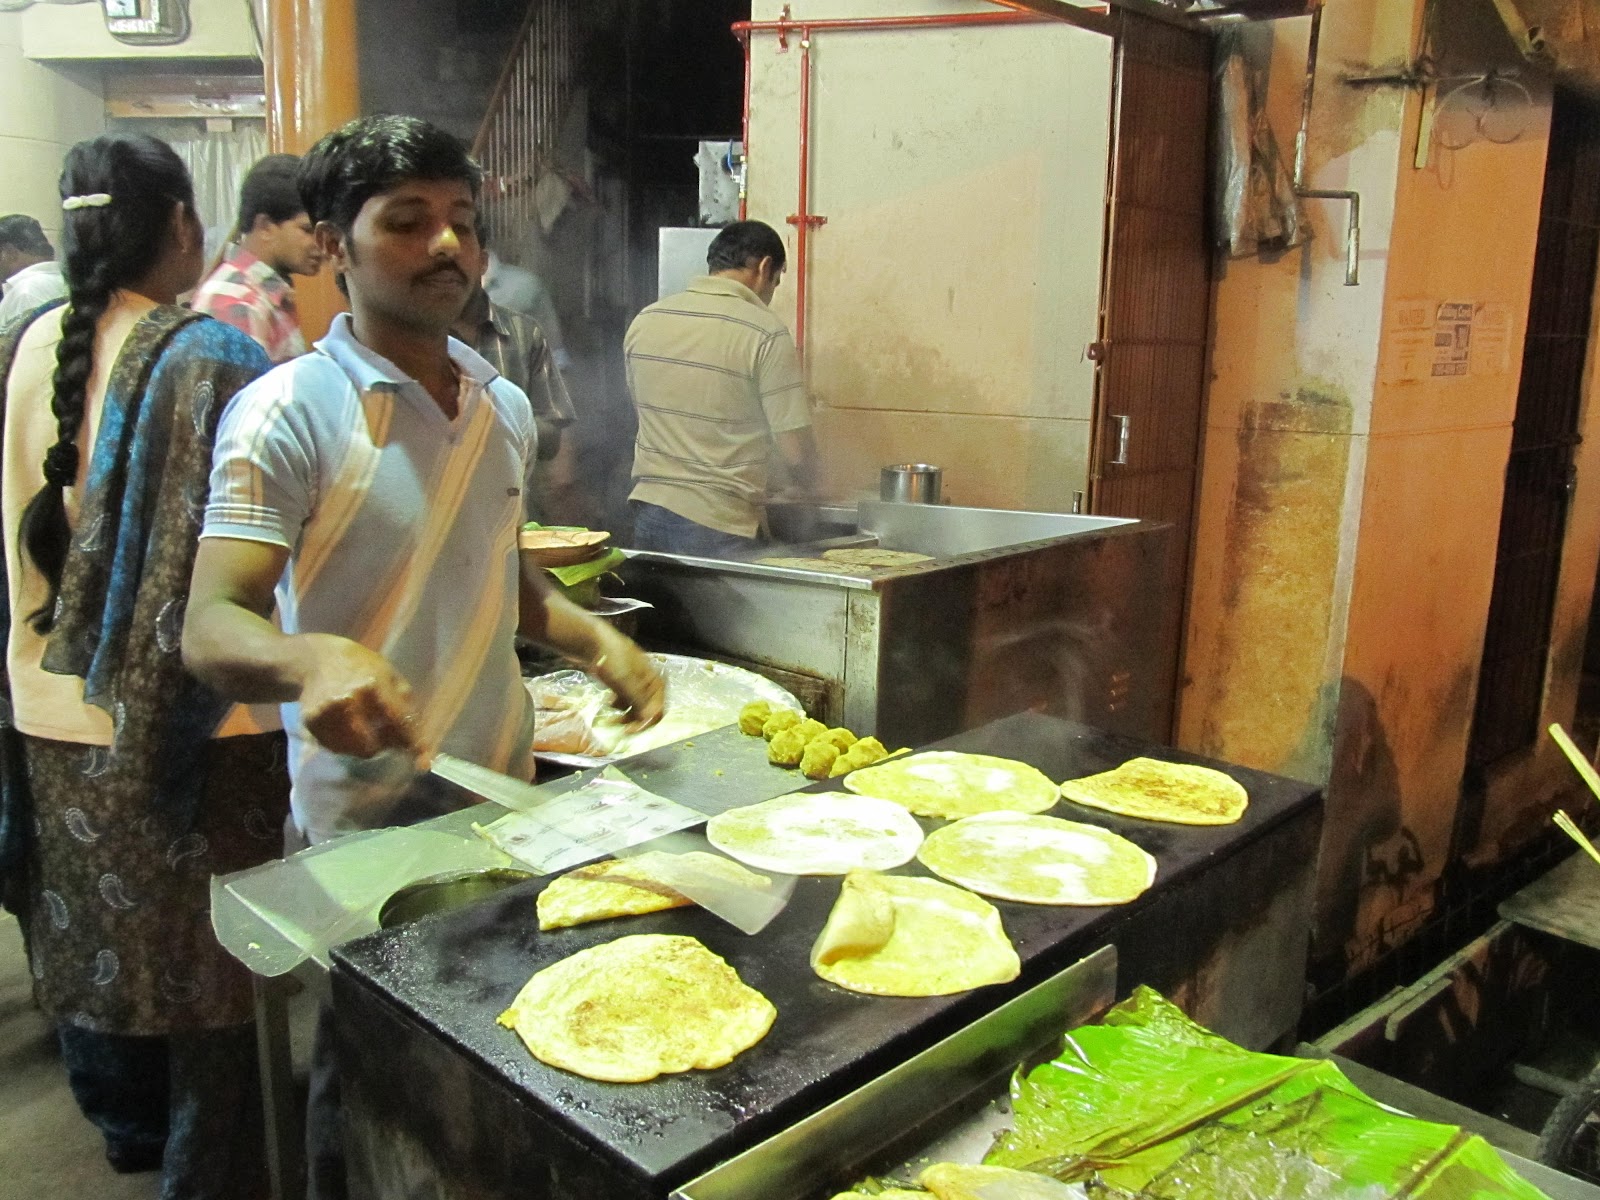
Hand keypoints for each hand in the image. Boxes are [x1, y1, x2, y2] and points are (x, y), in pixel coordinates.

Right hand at [294, 634, 423, 759]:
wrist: (317, 659)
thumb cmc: (361, 667)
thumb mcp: (390, 675)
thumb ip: (404, 707)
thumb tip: (416, 743)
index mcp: (372, 684)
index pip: (397, 721)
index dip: (412, 744)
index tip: (423, 763)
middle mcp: (347, 700)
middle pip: (372, 746)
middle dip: (383, 745)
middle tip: (385, 734)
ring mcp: (326, 713)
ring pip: (354, 751)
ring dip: (364, 745)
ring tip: (363, 726)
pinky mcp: (311, 723)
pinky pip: (336, 748)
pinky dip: (346, 743)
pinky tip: (346, 724)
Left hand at [587, 633, 665, 731]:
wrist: (592, 640)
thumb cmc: (612, 658)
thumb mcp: (626, 681)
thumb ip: (639, 701)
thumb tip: (650, 719)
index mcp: (655, 681)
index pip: (658, 709)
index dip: (647, 722)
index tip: (631, 732)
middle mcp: (648, 683)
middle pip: (648, 710)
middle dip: (636, 720)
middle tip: (622, 729)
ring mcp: (634, 682)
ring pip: (635, 706)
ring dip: (625, 715)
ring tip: (612, 718)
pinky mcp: (622, 682)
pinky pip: (625, 700)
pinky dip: (619, 706)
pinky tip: (609, 703)